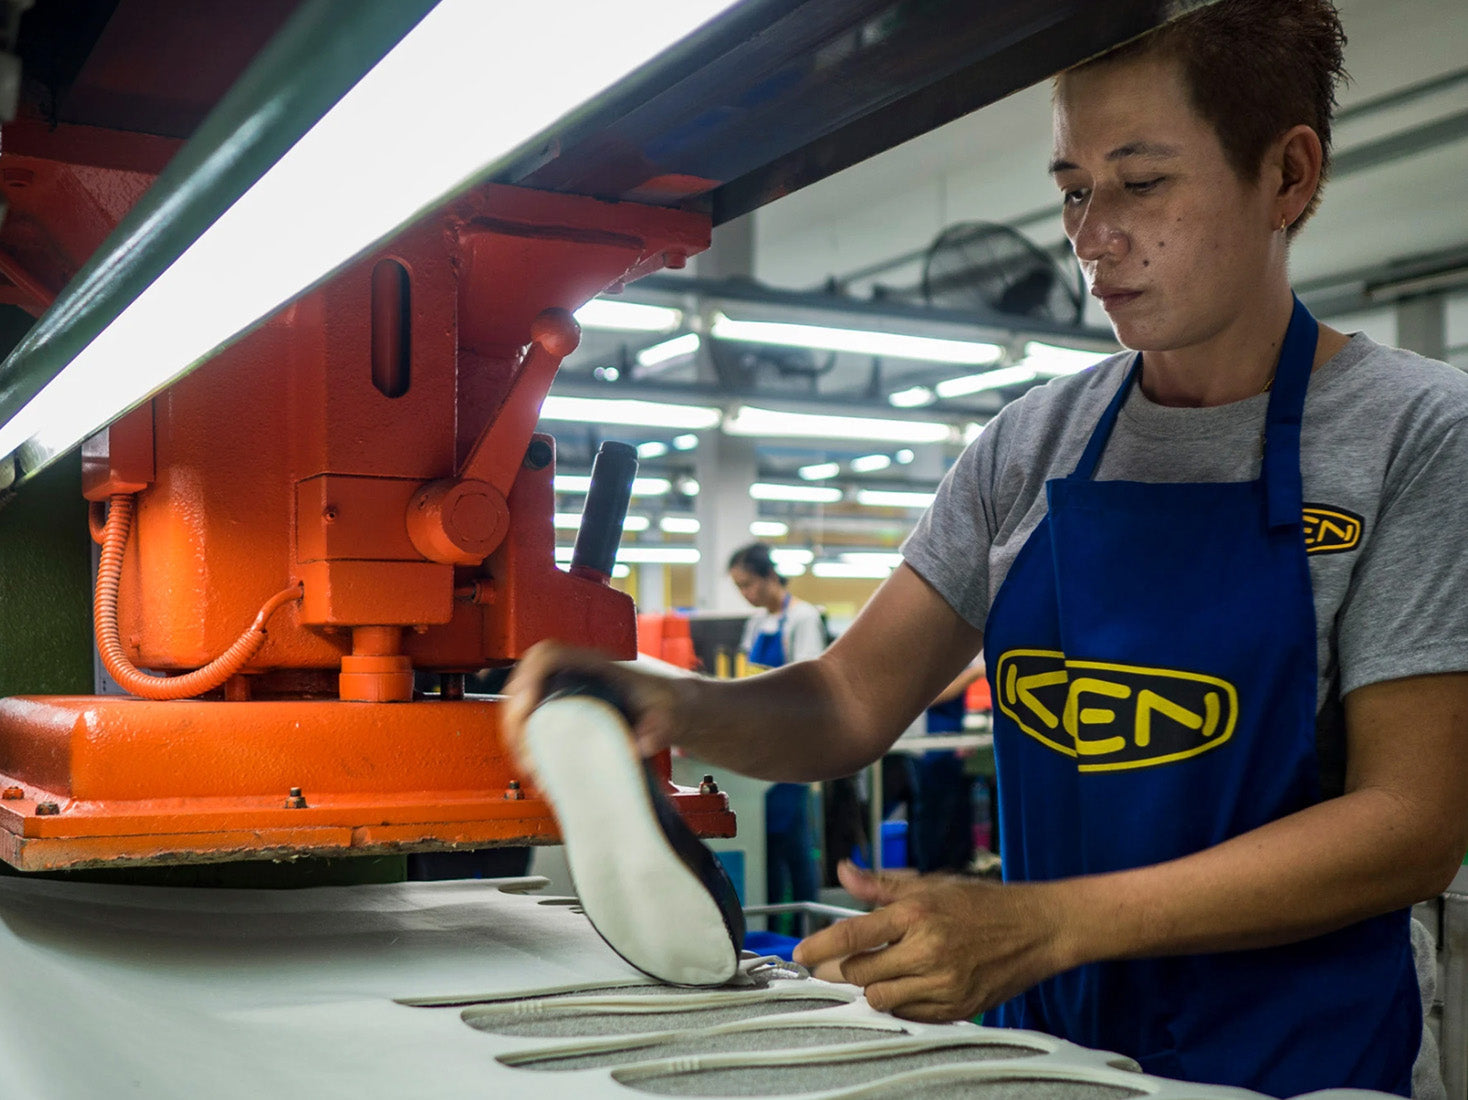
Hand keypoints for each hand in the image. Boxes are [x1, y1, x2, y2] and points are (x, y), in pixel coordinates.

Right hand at [501, 640, 690, 778]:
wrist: (677, 705)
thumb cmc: (671, 700)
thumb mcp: (670, 712)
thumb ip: (659, 727)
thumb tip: (636, 747)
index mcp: (597, 663)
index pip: (549, 654)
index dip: (528, 677)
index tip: (525, 707)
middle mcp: (577, 673)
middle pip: (527, 681)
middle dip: (515, 716)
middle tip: (522, 751)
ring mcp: (570, 691)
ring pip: (526, 702)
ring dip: (518, 734)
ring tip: (528, 765)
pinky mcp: (568, 710)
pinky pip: (537, 719)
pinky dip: (529, 742)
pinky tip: (536, 765)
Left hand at [793, 860, 1070, 1021]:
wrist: (1037, 929)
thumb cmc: (983, 903)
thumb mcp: (931, 884)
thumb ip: (881, 884)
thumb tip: (845, 871)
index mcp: (917, 913)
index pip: (853, 935)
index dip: (820, 946)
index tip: (802, 953)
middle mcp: (928, 949)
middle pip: (860, 972)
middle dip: (844, 969)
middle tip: (839, 964)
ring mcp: (944, 983)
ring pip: (881, 999)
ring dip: (871, 988)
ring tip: (876, 974)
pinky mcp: (958, 1007)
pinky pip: (910, 1014)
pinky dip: (900, 1002)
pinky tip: (904, 986)